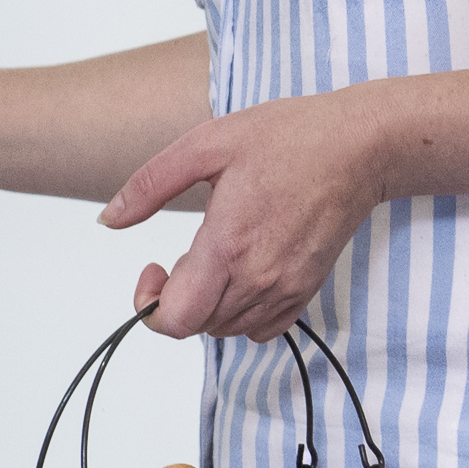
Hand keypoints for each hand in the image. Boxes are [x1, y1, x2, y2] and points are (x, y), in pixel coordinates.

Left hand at [101, 93, 389, 340]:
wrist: (359, 147)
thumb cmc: (290, 137)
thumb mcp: (207, 144)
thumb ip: (150, 185)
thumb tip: (108, 220)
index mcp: (227, 245)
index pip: (175, 318)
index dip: (148, 305)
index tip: (152, 267)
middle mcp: (258, 277)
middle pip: (196, 326)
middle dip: (174, 298)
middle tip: (180, 256)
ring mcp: (286, 288)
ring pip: (226, 330)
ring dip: (206, 306)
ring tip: (212, 260)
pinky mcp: (306, 290)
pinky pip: (262, 329)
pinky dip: (241, 315)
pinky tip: (241, 276)